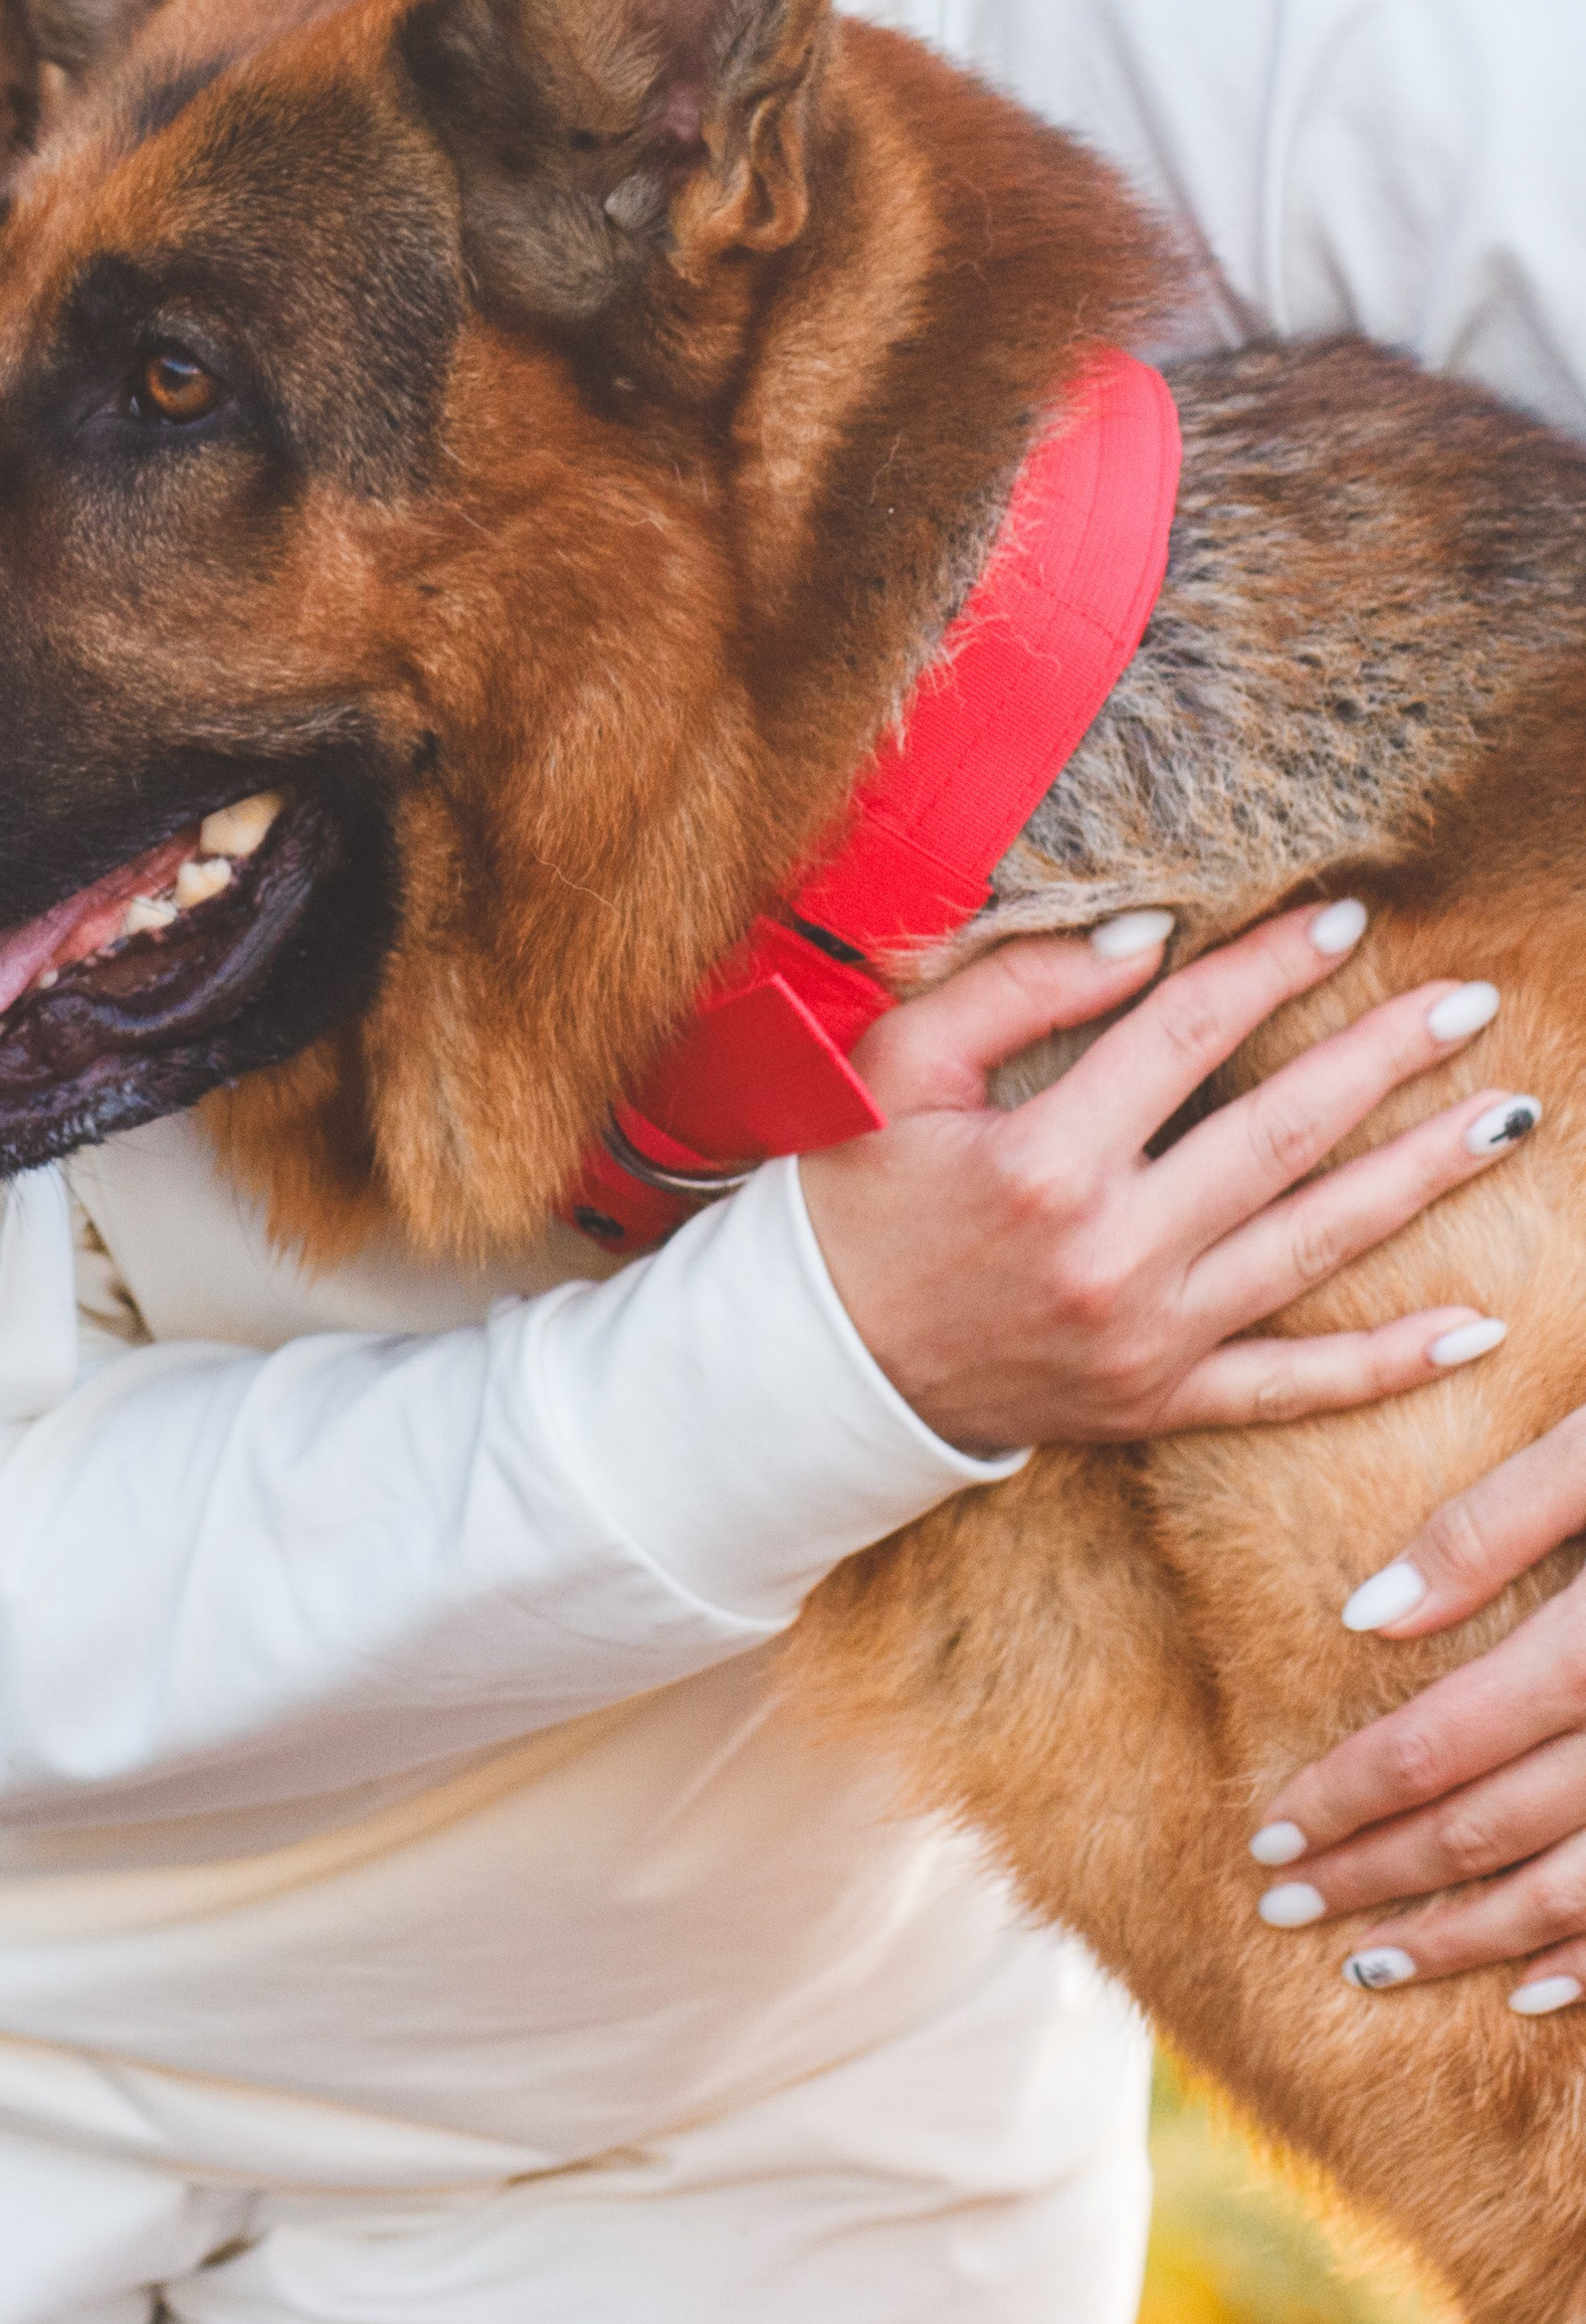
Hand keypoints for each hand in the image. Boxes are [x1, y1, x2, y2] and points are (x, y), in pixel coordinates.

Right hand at [801, 901, 1520, 1458]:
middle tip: (1469, 1002)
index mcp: (1044, 1159)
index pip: (1188, 1035)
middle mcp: (1110, 1253)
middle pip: (1281, 1134)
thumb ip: (1019, 989)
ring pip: (1312, 1246)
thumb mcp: (900, 1065)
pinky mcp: (1158, 1404)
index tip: (1348, 918)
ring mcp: (1145, 1339)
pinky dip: (1388, 1364)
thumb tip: (1151, 941)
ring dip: (1419, 1179)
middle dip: (1386, 1059)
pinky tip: (1475, 1326)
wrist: (819, 1365)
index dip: (1271, 968)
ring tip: (1505, 1117)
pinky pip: (1292, 1388)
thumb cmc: (855, 1197)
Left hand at [1244, 1402, 1585, 2012]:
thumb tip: (1365, 1618)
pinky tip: (1532, 1992)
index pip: (1435, 1745)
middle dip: (1378, 1879)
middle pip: (1488, 1829)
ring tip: (1375, 1967)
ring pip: (1569, 1891)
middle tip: (1284, 1908)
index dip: (1345, 1797)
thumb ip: (1485, 1530)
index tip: (1268, 1834)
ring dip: (1467, 1940)